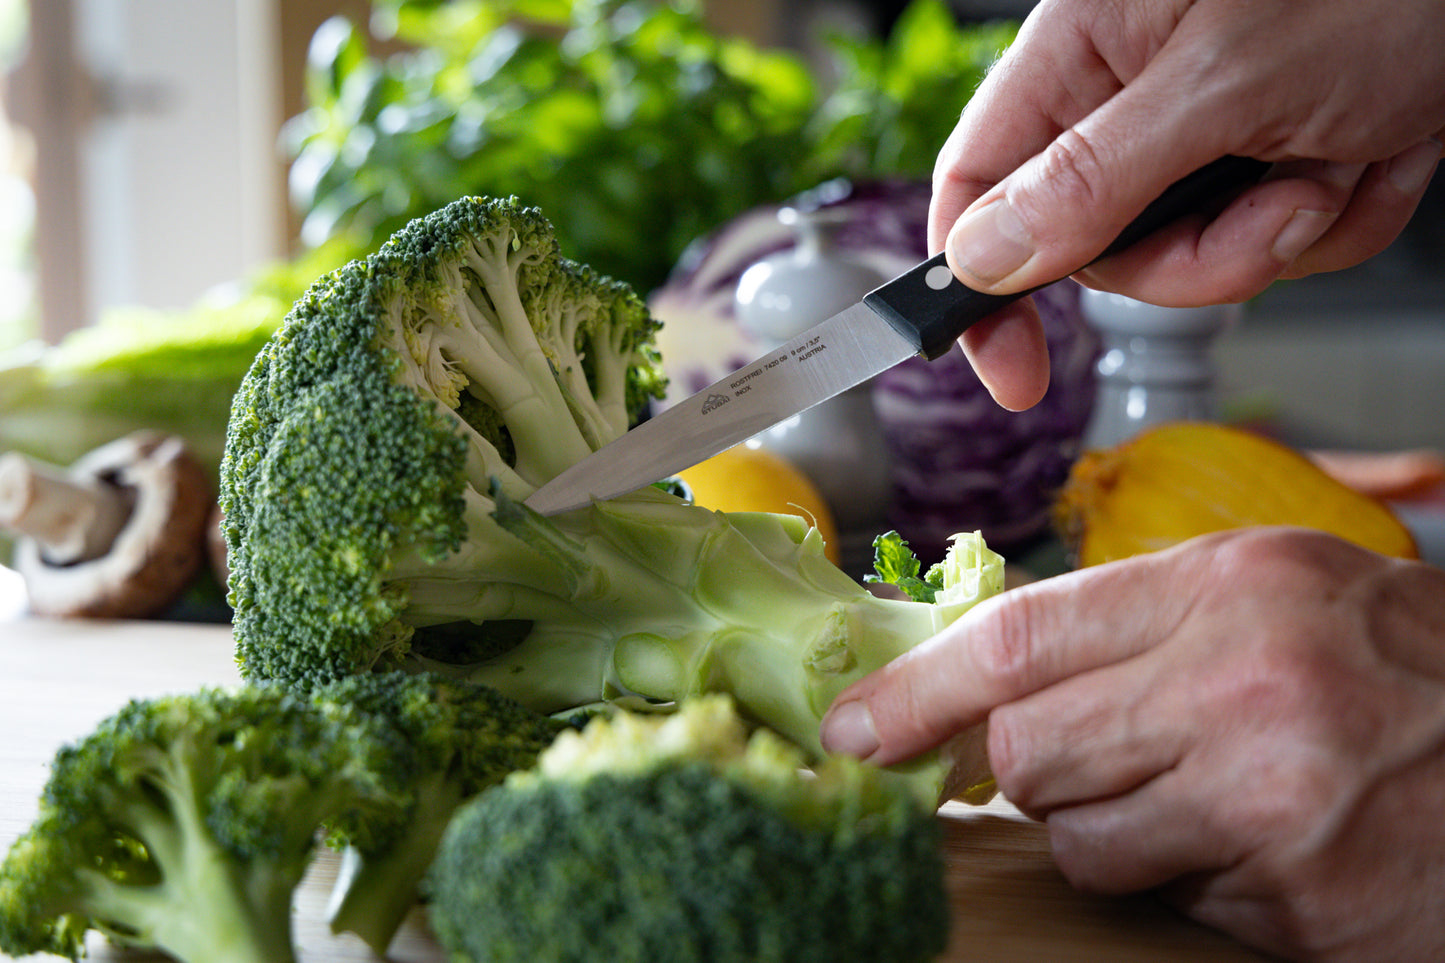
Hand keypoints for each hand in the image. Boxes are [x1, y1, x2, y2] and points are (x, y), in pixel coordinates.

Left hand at [821, 528, 1444, 960]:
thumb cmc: (1398, 661)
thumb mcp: (1268, 593)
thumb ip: (1128, 625)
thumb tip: (977, 685)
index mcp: (1226, 587)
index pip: (1016, 639)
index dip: (915, 691)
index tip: (853, 729)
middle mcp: (1243, 686)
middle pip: (1026, 750)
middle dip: (1029, 767)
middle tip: (1097, 755)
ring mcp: (1273, 803)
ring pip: (1080, 840)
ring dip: (1109, 829)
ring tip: (1203, 793)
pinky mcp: (1298, 902)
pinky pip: (1167, 901)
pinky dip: (1189, 880)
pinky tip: (1263, 842)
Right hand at [933, 0, 1444, 410]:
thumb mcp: (1229, 84)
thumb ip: (1095, 178)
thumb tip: (985, 259)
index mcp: (1086, 47)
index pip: (979, 184)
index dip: (977, 285)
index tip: (1011, 371)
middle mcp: (1133, 92)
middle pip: (1099, 245)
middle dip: (1196, 257)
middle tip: (1272, 210)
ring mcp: (1206, 131)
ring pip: (1198, 257)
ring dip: (1283, 235)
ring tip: (1338, 156)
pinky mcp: (1274, 158)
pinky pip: (1276, 245)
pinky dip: (1341, 219)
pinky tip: (1377, 150)